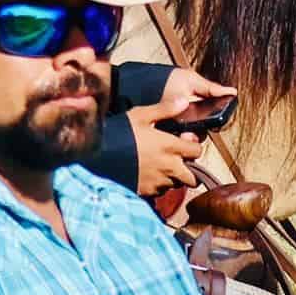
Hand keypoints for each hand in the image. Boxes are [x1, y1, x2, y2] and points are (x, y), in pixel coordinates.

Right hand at [127, 72, 230, 200]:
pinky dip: (158, 185)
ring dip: (173, 177)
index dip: (193, 146)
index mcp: (170, 147)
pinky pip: (160, 191)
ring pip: (176, 184)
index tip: (184, 142)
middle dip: (189, 170)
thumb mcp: (140, 115)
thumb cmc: (120, 133)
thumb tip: (185, 102)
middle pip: (192, 177)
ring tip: (160, 167)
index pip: (197, 151)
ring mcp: (158, 182)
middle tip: (178, 161)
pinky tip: (147, 174)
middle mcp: (169, 167)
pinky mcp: (147, 192)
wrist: (98, 157)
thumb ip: (165, 109)